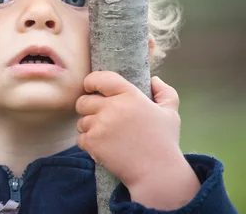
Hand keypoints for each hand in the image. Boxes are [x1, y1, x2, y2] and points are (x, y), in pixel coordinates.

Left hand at [75, 72, 199, 208]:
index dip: (91, 82)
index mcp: (130, 95)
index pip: (101, 79)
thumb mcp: (171, 114)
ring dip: (89, 128)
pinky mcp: (92, 142)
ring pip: (81, 121)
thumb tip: (153, 79)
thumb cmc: (164, 143)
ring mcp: (101, 124)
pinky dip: (88, 143)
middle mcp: (113, 107)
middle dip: (88, 109)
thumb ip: (165, 93)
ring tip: (106, 136)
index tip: (91, 88)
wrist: (157, 174)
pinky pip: (80, 138)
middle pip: (84, 101)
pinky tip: (103, 148)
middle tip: (100, 118)